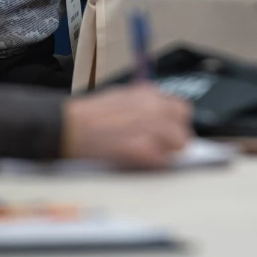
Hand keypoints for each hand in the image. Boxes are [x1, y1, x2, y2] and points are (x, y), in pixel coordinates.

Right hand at [62, 84, 191, 167]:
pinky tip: (137, 160)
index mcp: (148, 92)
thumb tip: (158, 119)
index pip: (180, 108)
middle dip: (175, 138)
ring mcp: (153, 127)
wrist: (72, 126)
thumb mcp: (120, 97)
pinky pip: (164, 160)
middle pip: (184, 126)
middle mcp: (155, 106)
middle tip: (161, 147)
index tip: (167, 132)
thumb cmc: (89, 115)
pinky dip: (154, 164)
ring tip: (147, 155)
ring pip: (180, 144)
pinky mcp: (146, 149)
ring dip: (167, 152)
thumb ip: (143, 106)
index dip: (174, 122)